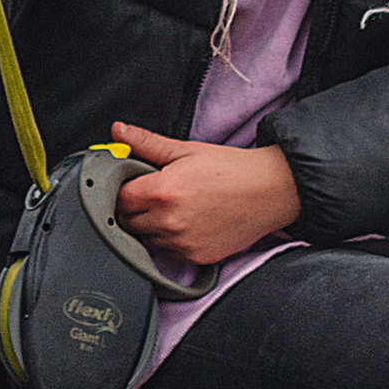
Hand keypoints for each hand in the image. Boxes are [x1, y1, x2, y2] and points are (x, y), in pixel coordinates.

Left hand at [112, 121, 299, 270]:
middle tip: (153, 194)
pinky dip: (171, 240)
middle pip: (128, 222)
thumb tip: (119, 131)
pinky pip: (168, 252)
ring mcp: (182, 244)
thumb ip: (147, 143)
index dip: (123, 190)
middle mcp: (169, 222)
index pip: (119, 199)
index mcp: (163, 192)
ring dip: (151, 226)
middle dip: (134, 208)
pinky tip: (188, 223)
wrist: (269, 191)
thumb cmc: (231, 169)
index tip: (132, 185)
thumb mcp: (186, 150)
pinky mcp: (195, 258)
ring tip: (174, 208)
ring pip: (147, 239)